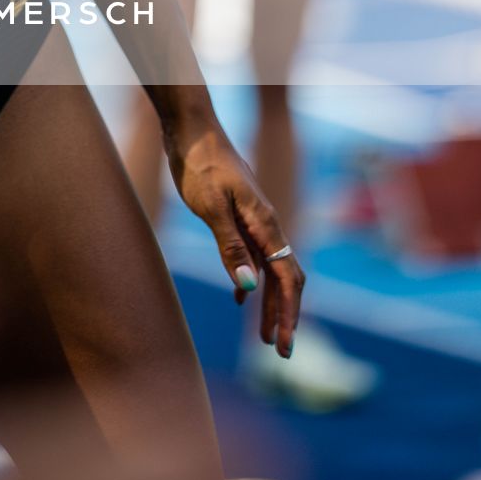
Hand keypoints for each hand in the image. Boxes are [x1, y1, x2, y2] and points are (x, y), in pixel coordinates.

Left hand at [164, 117, 304, 357]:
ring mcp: (253, 218)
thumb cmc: (199, 163)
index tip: (284, 347)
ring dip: (269, 302)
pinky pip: (253, 254)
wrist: (191, 127)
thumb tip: (249, 290)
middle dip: (286, 315)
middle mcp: (266, 223)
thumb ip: (230, 247)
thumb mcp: (211, 207)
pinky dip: (251, 279)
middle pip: (285, 277)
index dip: (289, 314)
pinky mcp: (238, 214)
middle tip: (280, 352)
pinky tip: (240, 296)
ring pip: (270, 268)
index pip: (288, 277)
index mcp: (265, 223)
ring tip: (264, 336)